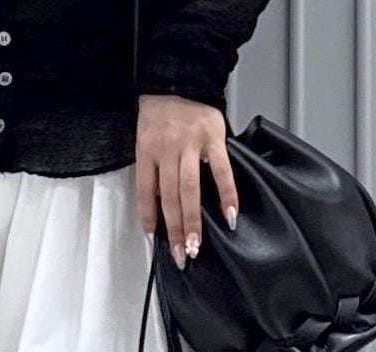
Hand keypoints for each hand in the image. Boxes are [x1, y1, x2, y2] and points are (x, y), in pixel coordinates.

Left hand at [135, 95, 238, 265]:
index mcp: (147, 150)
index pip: (145, 191)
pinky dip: (227, 194)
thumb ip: (152, 166)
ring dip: (194, 221)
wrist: (180, 73)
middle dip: (175, 229)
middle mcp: (168, 150)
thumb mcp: (145, 135)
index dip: (149, 217)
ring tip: (197, 245)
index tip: (155, 238)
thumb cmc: (161, 108)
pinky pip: (221, 171)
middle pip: (169, 198)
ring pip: (190, 190)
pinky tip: (230, 215)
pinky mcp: (213, 137)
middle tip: (181, 254)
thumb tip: (157, 203)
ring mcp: (191, 144)